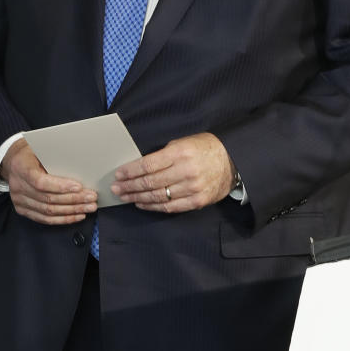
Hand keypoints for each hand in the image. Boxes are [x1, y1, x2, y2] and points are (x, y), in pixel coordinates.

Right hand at [0, 140, 97, 224]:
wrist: (12, 160)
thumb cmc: (31, 152)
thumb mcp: (40, 147)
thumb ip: (55, 157)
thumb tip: (80, 165)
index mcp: (21, 168)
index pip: (41, 182)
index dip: (61, 186)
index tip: (79, 187)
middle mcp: (18, 186)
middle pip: (48, 199)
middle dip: (73, 200)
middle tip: (91, 198)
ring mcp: (19, 200)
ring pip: (48, 211)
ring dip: (71, 211)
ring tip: (88, 207)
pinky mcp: (23, 210)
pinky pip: (44, 219)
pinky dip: (62, 219)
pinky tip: (76, 215)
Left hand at [111, 133, 235, 212]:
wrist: (233, 160)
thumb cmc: (205, 148)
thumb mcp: (183, 143)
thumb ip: (162, 155)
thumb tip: (139, 167)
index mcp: (179, 153)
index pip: (148, 165)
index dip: (130, 171)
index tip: (118, 174)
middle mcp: (185, 171)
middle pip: (150, 183)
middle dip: (129, 186)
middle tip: (116, 188)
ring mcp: (192, 188)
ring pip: (158, 197)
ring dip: (138, 198)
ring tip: (125, 197)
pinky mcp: (198, 201)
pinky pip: (171, 207)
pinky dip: (154, 207)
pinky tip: (142, 204)